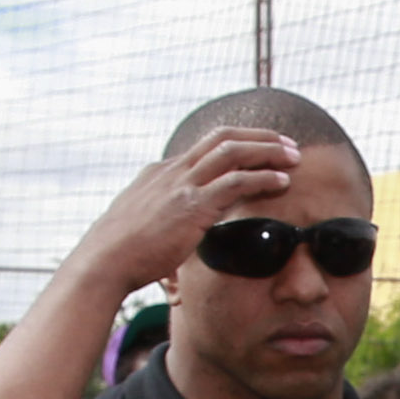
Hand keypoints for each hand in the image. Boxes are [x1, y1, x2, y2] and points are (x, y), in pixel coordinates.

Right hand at [63, 127, 303, 295]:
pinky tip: (282, 182)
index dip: (239, 142)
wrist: (104, 261)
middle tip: (288, 144)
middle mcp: (172, 171)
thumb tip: (175, 228)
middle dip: (259, 137)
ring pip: (233, 152)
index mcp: (161, 172)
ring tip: (294, 158)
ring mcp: (182, 185)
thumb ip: (163, 216)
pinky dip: (263, 178)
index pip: (206, 145)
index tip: (263, 146)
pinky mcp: (192, 205)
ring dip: (268, 152)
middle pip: (223, 137)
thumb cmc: (123, 251)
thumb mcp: (142, 222)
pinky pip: (236, 182)